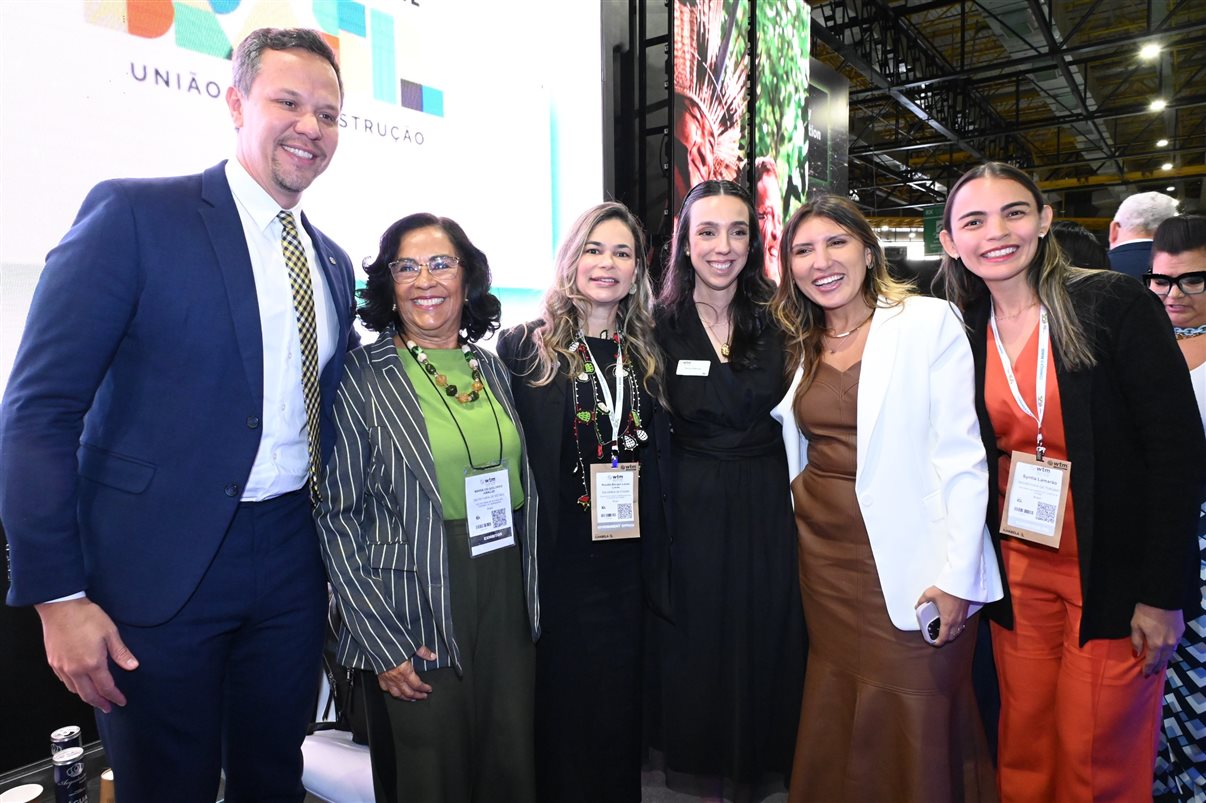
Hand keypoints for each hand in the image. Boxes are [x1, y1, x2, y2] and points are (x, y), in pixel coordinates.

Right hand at [35, 598, 138, 712]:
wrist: (61, 607)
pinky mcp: (53, 662)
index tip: (121, 702)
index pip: (106, 687)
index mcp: (92, 663)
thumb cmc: (86, 617)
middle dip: (100, 703)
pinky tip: (79, 684)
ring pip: (74, 690)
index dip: (115, 697)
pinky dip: (74, 687)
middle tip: (108, 708)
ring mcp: (62, 667)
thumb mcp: (110, 632)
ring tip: (95, 698)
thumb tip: (132, 666)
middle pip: (88, 695)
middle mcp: (75, 669)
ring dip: (86, 697)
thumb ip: (121, 652)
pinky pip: (64, 681)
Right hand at [378, 646, 436, 700]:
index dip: (424, 688)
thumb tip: (432, 656)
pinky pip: (385, 688)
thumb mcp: (411, 644)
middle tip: (423, 696)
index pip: (417, 684)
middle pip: (408, 692)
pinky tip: (394, 691)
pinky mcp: (379, 675)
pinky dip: (391, 691)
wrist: (375, 640)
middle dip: (417, 696)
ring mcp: (386, 678)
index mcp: (404, 670)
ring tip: (410, 698)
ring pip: (396, 694)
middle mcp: (395, 677)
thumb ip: (423, 652)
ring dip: (405, 697)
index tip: (429, 689)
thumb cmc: (391, 641)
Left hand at [917, 586, 970, 646]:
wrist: (961, 584)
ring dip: (951, 634)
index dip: (937, 642)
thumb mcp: (929, 595)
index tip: (933, 642)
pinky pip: (961, 626)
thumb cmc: (948, 590)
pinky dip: (956, 628)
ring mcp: (962, 618)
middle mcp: (956, 622)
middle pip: (951, 637)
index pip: (943, 638)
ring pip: (957, 632)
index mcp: (947, 621)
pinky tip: (951, 623)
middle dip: (944, 639)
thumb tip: (918, 605)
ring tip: (944, 631)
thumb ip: (922, 601)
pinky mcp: (965, 614)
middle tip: (937, 637)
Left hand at [1131, 603, 1183, 676]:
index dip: (1148, 668)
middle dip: (1157, 667)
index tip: (1145, 674)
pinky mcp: (1181, 631)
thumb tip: (1136, 654)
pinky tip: (1167, 651)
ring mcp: (1176, 638)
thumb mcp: (1135, 625)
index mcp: (1156, 644)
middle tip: (1153, 673)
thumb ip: (1136, 641)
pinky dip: (1170, 651)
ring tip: (1159, 665)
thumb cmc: (1145, 611)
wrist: (1163, 598)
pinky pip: (1175, 645)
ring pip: (1171, 653)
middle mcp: (1168, 644)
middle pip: (1163, 659)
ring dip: (1165, 660)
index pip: (1152, 661)